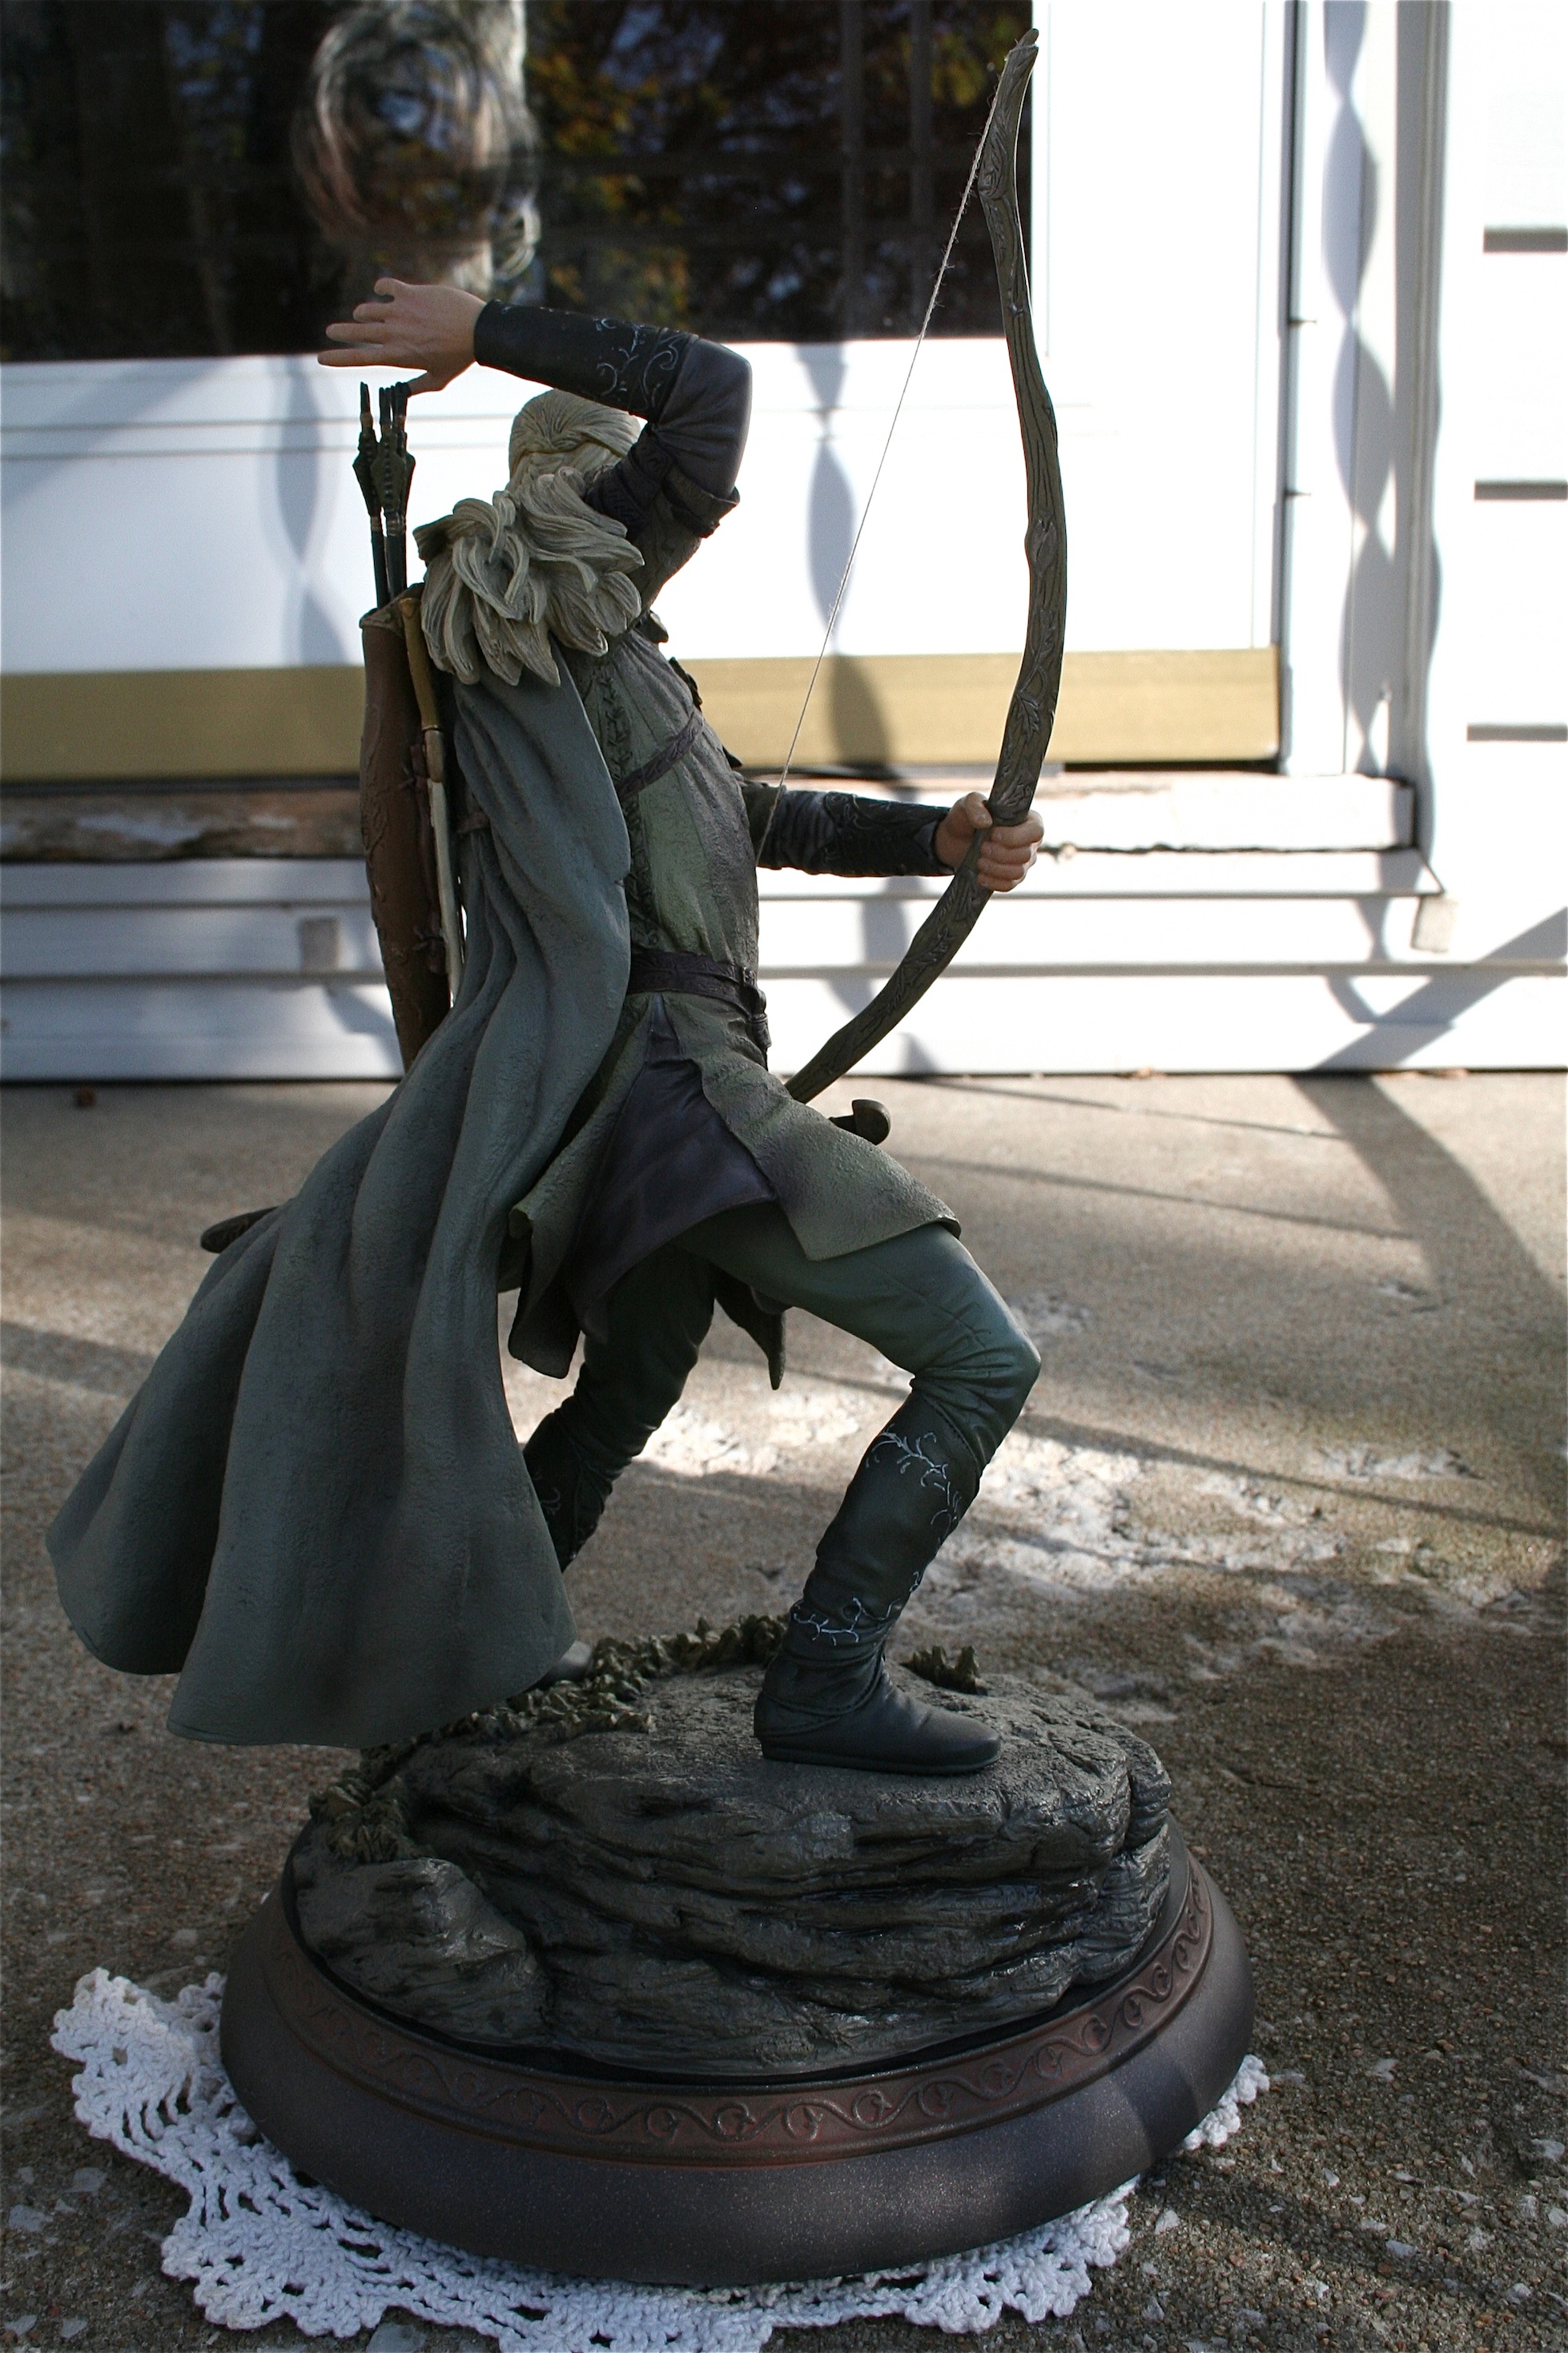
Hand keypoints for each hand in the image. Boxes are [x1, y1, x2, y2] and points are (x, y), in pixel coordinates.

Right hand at [318, 278, 483, 394]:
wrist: (478, 332)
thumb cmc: (459, 359)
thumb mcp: (438, 380)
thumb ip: (416, 386)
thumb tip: (402, 395)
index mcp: (397, 356)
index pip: (360, 358)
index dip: (338, 358)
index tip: (321, 358)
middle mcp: (394, 333)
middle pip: (357, 332)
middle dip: (340, 333)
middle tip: (330, 331)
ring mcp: (400, 312)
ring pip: (368, 310)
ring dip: (363, 313)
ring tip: (362, 315)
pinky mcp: (410, 293)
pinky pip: (386, 286)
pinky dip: (380, 288)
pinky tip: (381, 290)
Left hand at [933, 792, 1042, 889]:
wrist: (955, 840)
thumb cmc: (968, 818)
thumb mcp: (967, 804)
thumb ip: (975, 805)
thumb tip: (986, 822)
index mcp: (1028, 821)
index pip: (1036, 831)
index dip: (1016, 836)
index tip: (993, 834)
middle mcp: (1030, 842)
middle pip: (1025, 854)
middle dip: (1001, 854)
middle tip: (982, 848)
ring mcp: (1023, 862)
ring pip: (1018, 872)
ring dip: (996, 868)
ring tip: (979, 862)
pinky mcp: (1012, 877)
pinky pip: (1010, 885)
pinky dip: (994, 882)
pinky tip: (980, 876)